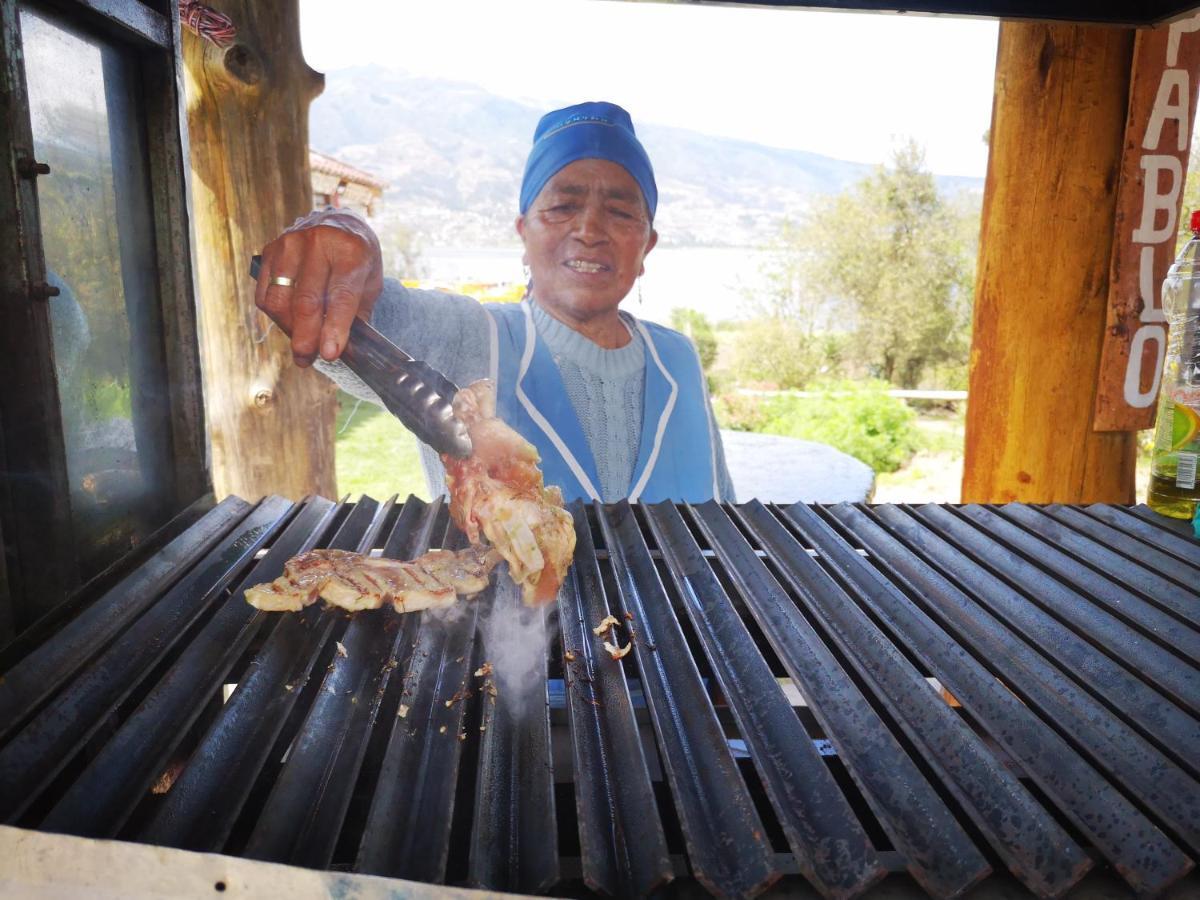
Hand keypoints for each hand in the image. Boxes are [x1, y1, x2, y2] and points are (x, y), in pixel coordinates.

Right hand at [255, 212, 383, 365]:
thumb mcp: (370, 285)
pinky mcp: (270, 252)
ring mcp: (289, 244)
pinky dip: (276, 317)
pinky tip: (290, 325)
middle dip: (306, 337)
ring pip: (279, 300)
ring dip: (288, 330)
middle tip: (307, 360)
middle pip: (305, 301)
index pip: (340, 296)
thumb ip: (356, 316)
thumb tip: (341, 351)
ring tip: (301, 346)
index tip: (330, 354)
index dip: (335, 328)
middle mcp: (318, 243)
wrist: (339, 227)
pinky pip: (264, 295)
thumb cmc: (357, 262)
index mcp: (350, 251)